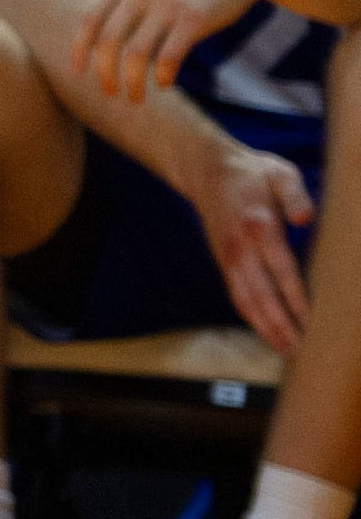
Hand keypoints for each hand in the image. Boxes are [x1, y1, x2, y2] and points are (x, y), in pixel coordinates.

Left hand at [74, 0, 273, 101]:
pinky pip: (168, 58)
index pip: (89, 19)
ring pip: (136, 55)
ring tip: (135, 97)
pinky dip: (163, 77)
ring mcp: (167, 3)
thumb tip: (97, 34)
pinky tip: (164, 84)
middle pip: (108, 41)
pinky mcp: (194, 18)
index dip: (80, 49)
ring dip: (132, 82)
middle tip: (110, 93)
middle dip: (105, 73)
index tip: (79, 71)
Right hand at [187, 133, 317, 350]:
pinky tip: (265, 330)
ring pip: (245, 300)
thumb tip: (306, 219)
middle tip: (299, 349)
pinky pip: (236, 294)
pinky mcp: (222, 262)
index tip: (311, 321)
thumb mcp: (280, 172)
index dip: (296, 298)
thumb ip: (296, 194)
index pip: (281, 270)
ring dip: (264, 327)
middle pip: (260, 294)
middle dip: (279, 324)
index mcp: (259, 227)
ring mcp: (228, 257)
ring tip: (284, 349)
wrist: (206, 170)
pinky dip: (250, 316)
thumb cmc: (253, 172)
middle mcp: (240, 248)